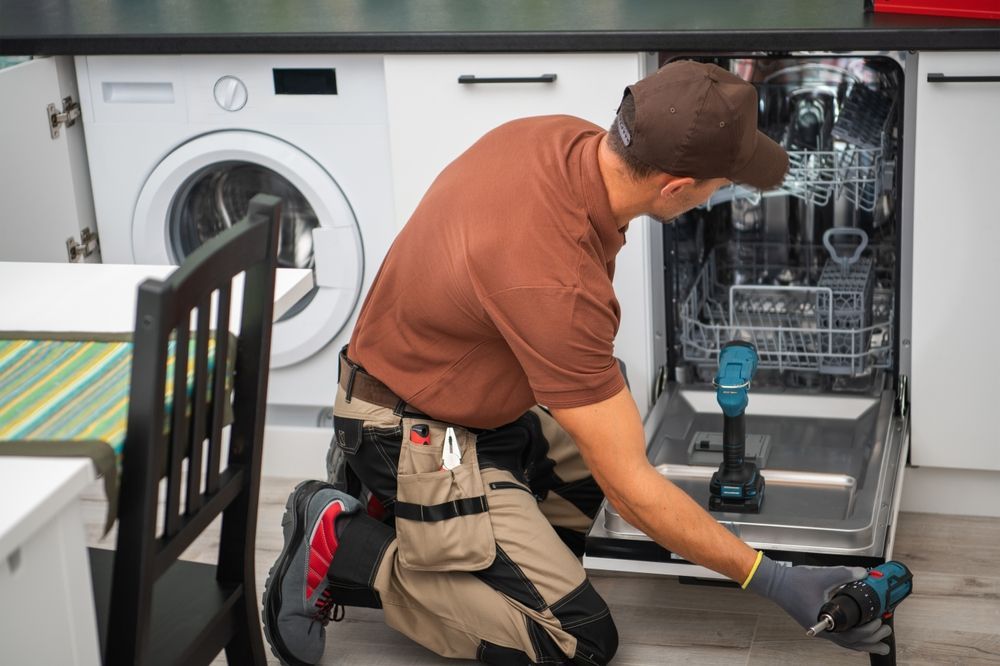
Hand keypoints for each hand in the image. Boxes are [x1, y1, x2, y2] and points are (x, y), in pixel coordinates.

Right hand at [747, 555, 892, 654]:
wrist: (776, 583)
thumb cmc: (793, 583)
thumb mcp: (822, 576)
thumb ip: (844, 574)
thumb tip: (863, 573)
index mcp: (824, 621)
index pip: (850, 635)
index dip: (868, 631)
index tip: (879, 621)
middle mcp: (823, 630)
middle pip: (851, 643)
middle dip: (872, 641)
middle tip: (886, 633)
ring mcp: (820, 628)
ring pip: (846, 642)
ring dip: (864, 643)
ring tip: (880, 644)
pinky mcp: (819, 623)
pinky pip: (840, 636)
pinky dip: (853, 638)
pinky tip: (859, 635)